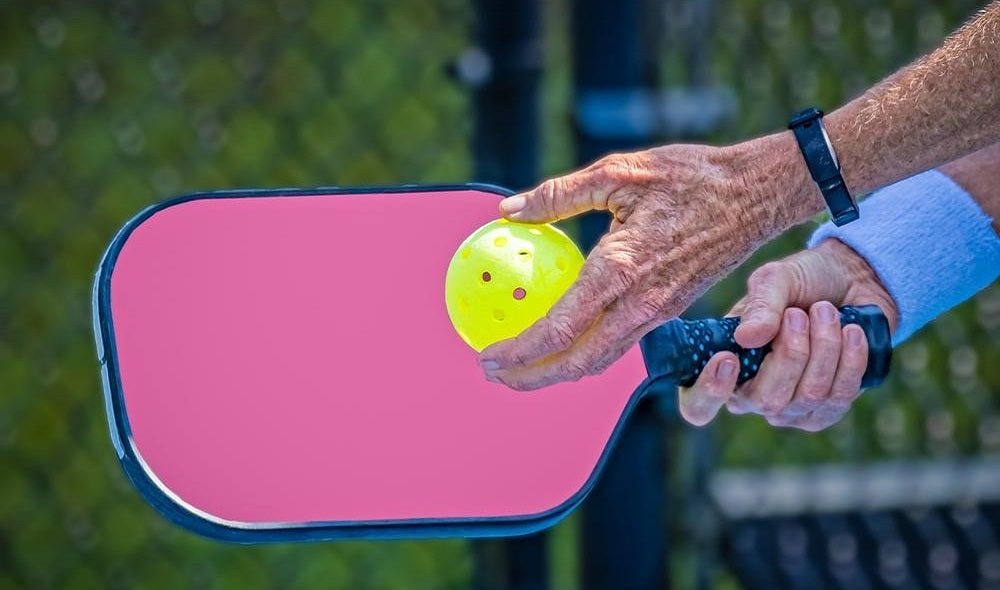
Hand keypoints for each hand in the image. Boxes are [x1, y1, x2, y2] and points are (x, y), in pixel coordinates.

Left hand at [478, 135, 817, 389]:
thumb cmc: (690, 177)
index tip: (486, 355)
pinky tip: (564, 336)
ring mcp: (658, 312)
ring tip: (522, 366)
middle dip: (531, 378)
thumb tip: (507, 210)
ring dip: (558, 371)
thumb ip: (558, 195)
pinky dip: (584, 352)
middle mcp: (639, 303)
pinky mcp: (668, 309)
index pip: (560, 330)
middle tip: (494, 375)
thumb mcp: (618, 171)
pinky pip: (619, 343)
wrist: (756, 194)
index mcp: (621, 270)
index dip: (519, 351)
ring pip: (600, 359)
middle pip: (578, 363)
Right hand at [678, 238, 898, 430]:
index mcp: (723, 367)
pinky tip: (851, 331)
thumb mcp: (776, 280)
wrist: (854, 281)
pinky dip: (850, 359)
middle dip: (792, 352)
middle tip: (799, 313)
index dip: (709, 392)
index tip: (727, 359)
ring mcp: (790, 410)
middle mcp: (751, 396)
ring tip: (827, 311)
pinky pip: (840, 397)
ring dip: (824, 345)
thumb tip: (746, 338)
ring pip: (809, 395)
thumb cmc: (803, 282)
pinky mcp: (827, 410)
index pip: (698, 405)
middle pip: (768, 400)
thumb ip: (761, 305)